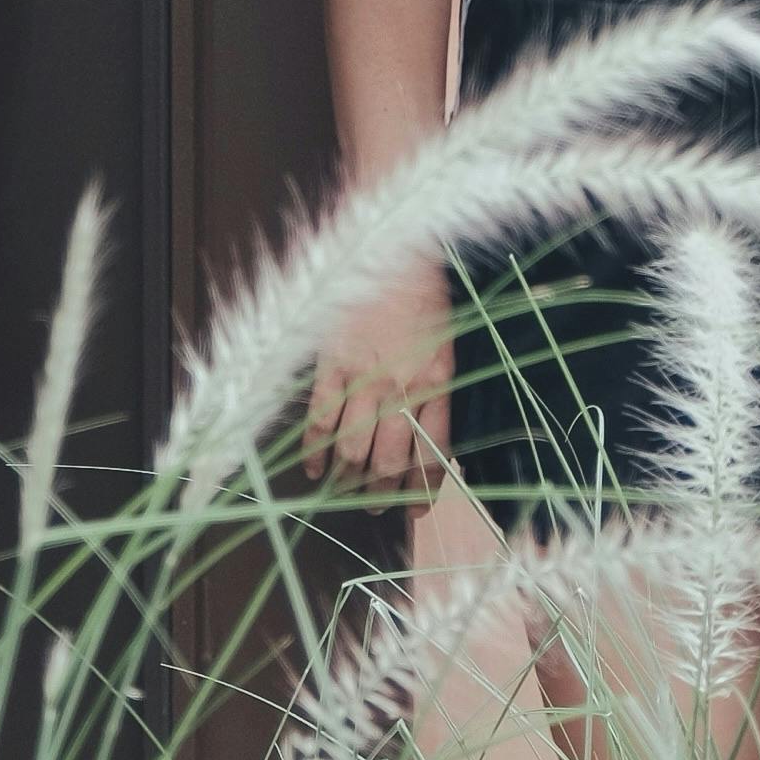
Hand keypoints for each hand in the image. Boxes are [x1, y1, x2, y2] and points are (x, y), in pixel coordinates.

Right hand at [301, 267, 450, 496]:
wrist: (390, 250)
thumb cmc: (423, 296)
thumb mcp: (445, 345)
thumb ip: (436, 391)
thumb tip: (429, 437)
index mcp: (437, 384)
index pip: (432, 455)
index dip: (422, 490)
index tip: (415, 510)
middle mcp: (402, 389)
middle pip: (389, 463)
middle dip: (382, 495)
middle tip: (376, 508)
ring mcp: (363, 379)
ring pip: (353, 449)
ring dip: (349, 479)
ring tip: (346, 492)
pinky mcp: (331, 366)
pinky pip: (320, 421)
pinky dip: (314, 451)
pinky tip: (313, 469)